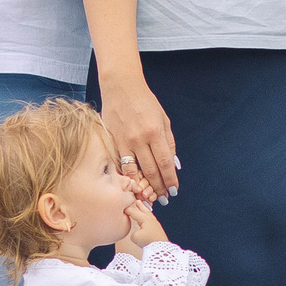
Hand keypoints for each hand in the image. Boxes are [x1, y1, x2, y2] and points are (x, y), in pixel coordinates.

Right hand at [101, 78, 179, 201]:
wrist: (120, 88)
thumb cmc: (145, 102)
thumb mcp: (163, 119)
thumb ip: (169, 143)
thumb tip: (173, 165)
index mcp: (154, 132)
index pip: (165, 163)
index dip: (170, 179)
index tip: (174, 190)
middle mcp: (138, 139)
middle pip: (150, 170)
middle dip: (159, 187)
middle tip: (164, 198)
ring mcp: (123, 141)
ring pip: (133, 171)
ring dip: (143, 187)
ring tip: (150, 197)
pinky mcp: (111, 142)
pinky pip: (121, 164)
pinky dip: (128, 177)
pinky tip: (134, 185)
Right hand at [121, 176, 167, 252]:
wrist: (162, 249)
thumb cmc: (149, 242)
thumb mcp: (135, 237)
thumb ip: (132, 233)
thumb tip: (135, 234)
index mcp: (144, 219)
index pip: (133, 211)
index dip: (126, 209)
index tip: (120, 206)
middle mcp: (150, 220)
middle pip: (143, 209)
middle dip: (139, 205)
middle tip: (136, 199)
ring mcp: (155, 224)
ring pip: (148, 214)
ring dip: (144, 209)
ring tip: (142, 206)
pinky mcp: (158, 230)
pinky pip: (151, 219)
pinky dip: (148, 216)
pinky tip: (148, 220)